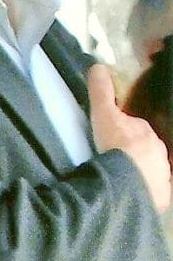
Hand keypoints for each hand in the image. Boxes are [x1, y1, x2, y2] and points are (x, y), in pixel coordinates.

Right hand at [88, 64, 170, 211]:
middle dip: (133, 151)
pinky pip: (153, 190)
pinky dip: (144, 190)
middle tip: (113, 157)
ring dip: (139, 171)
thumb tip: (98, 66)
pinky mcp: (161, 195)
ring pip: (150, 169)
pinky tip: (130, 192)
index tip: (109, 137)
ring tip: (120, 177)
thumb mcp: (103, 115)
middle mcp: (160, 153)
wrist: (127, 183)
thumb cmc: (116, 146)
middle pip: (145, 149)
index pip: (135, 128)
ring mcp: (162, 175)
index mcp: (146, 133)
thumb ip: (101, 92)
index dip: (122, 131)